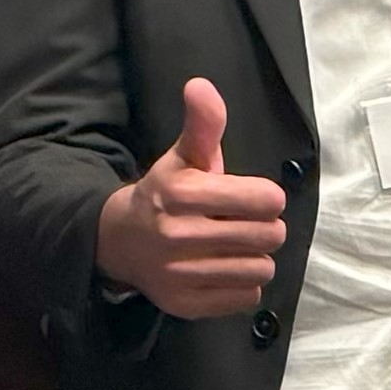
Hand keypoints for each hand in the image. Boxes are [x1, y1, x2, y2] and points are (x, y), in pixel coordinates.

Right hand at [97, 77, 291, 320]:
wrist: (120, 242)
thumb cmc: (166, 195)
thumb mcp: (182, 156)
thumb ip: (203, 124)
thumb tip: (201, 85)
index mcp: (182, 193)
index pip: (266, 200)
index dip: (267, 198)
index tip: (255, 198)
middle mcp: (179, 234)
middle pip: (270, 236)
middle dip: (265, 228)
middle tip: (246, 224)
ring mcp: (181, 273)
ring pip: (261, 269)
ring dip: (256, 258)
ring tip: (235, 248)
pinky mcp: (186, 304)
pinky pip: (247, 297)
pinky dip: (243, 285)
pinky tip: (223, 269)